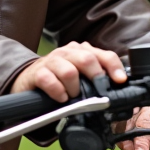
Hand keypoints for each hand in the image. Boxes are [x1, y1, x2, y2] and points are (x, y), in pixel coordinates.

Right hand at [10, 41, 126, 101]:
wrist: (28, 79)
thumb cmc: (59, 79)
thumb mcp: (81, 76)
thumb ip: (96, 79)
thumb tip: (117, 91)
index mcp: (83, 51)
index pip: (105, 55)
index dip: (114, 67)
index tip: (120, 81)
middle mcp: (68, 53)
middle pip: (87, 59)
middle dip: (95, 77)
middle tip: (97, 92)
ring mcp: (52, 61)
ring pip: (69, 71)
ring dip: (74, 89)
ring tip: (73, 96)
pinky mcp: (37, 72)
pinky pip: (49, 81)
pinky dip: (58, 92)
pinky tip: (61, 98)